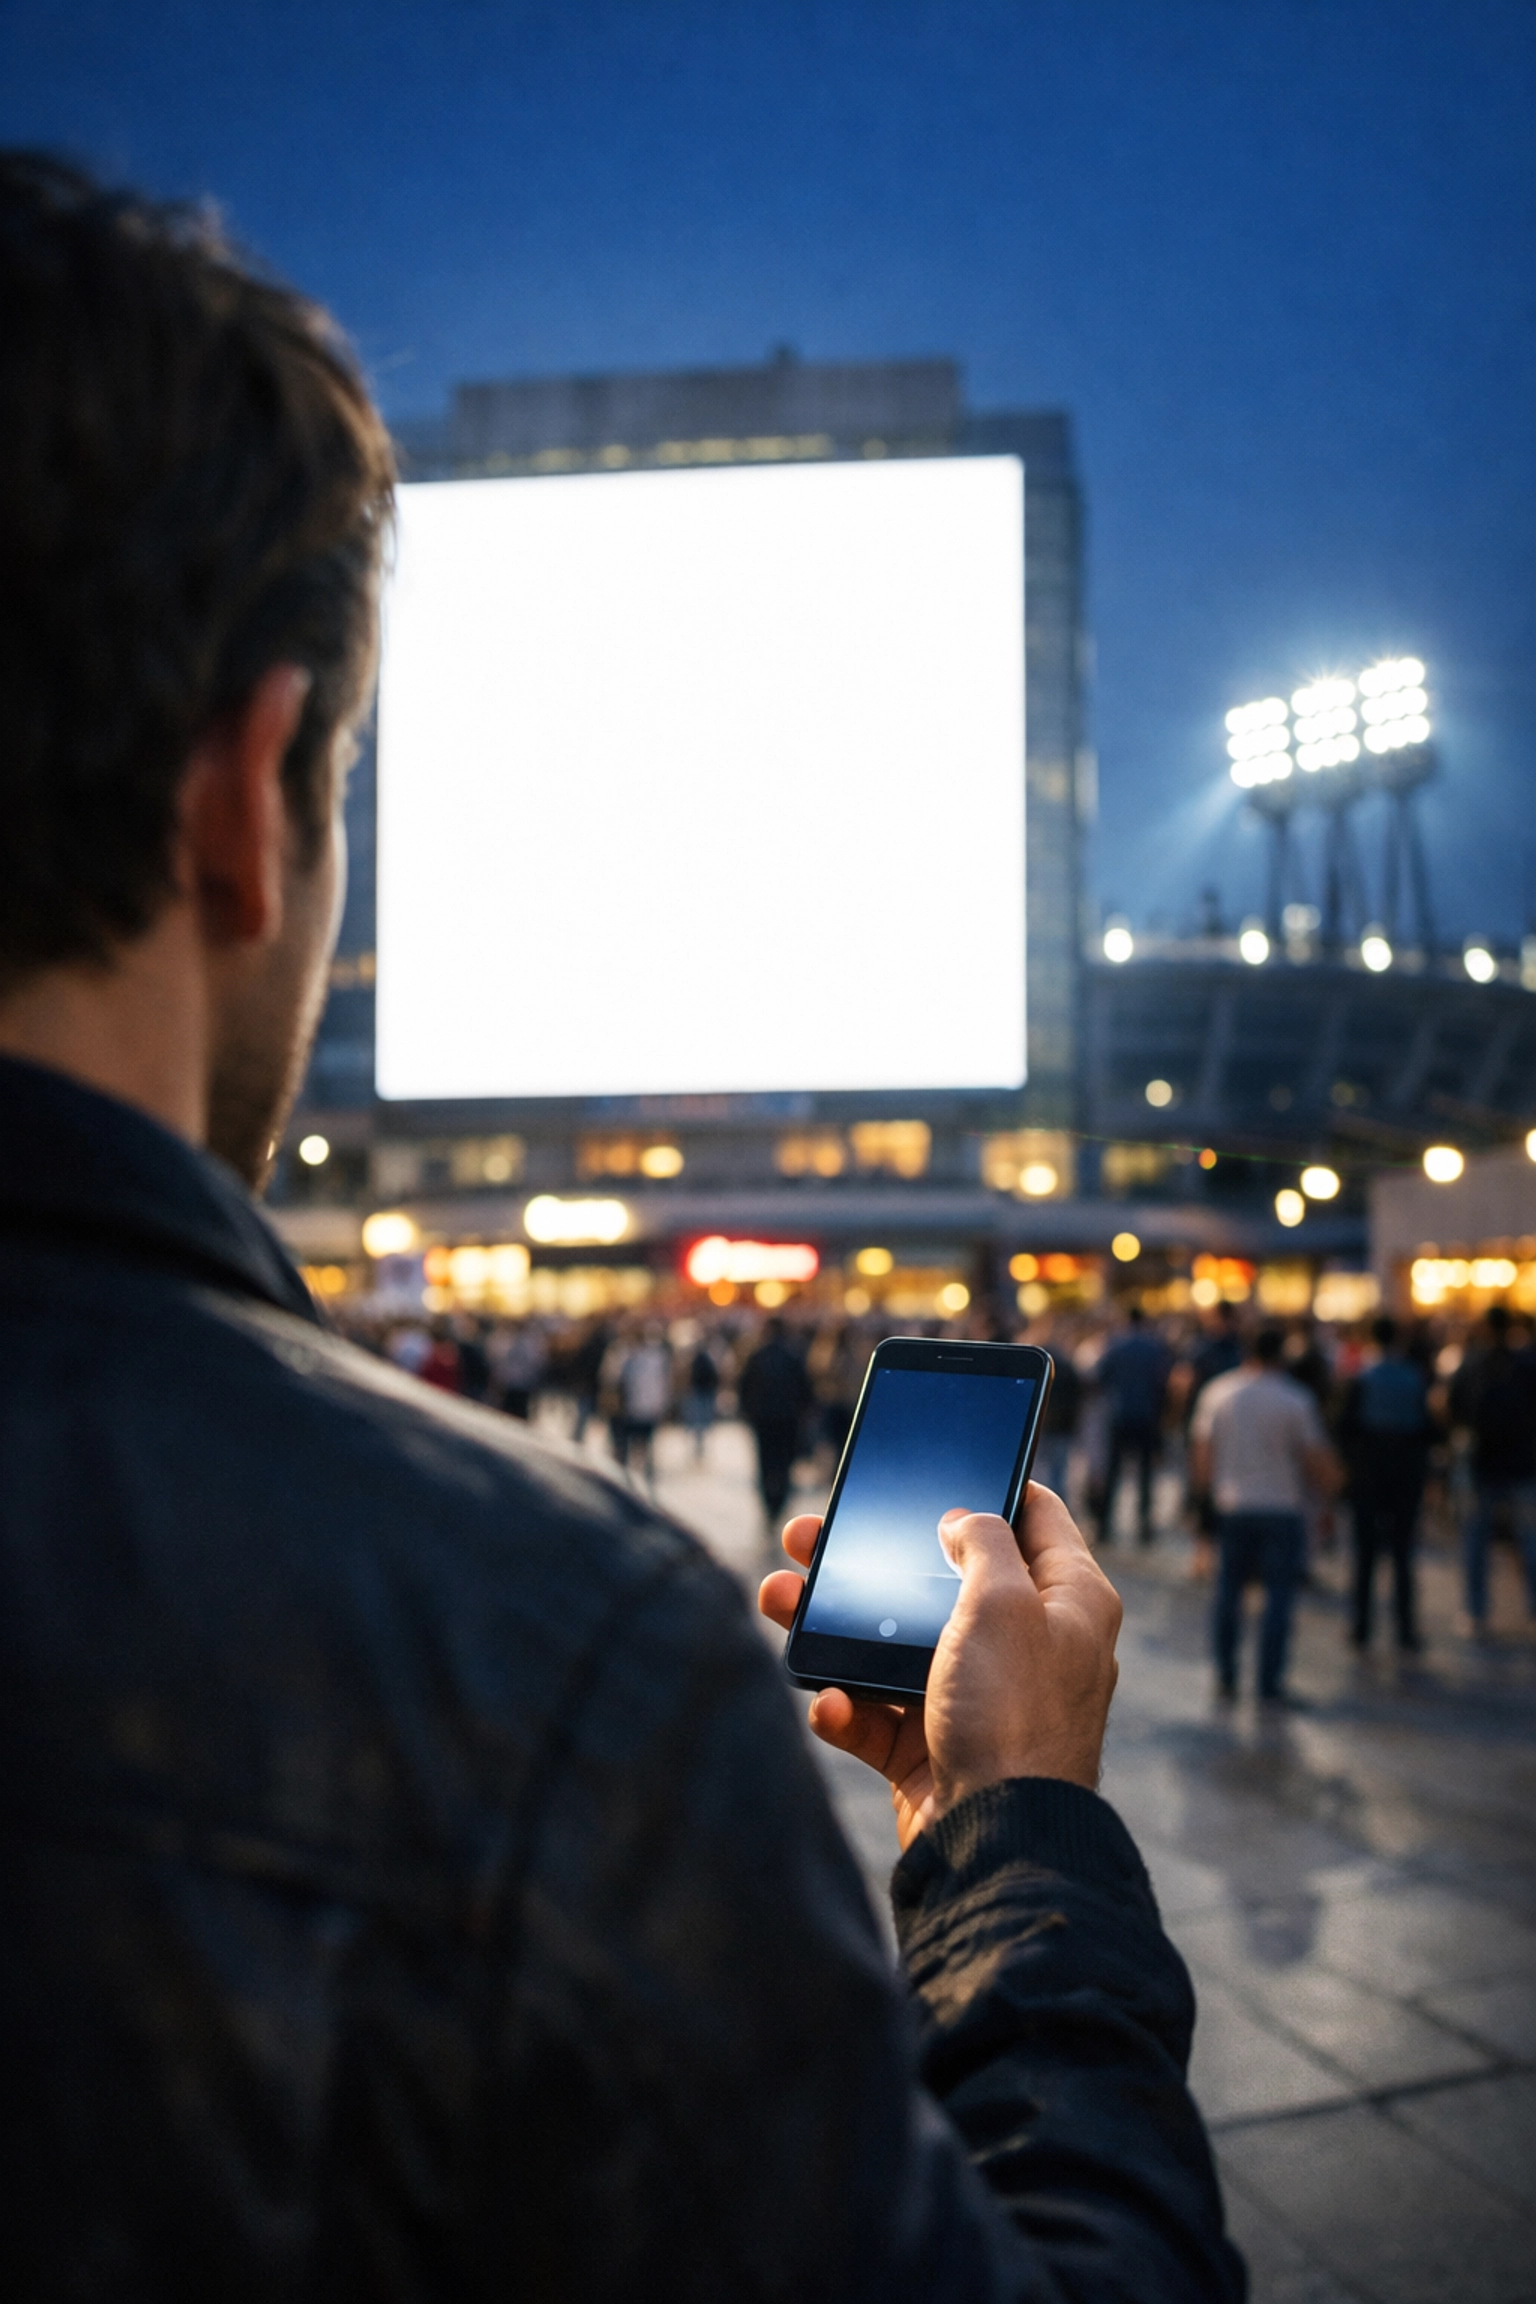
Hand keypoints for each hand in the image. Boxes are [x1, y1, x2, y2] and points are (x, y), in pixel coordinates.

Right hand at [759, 1486, 1121, 1850]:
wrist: (995, 1844)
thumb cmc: (1012, 1715)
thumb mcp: (1005, 1601)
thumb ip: (982, 1540)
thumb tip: (962, 1518)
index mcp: (1069, 1602)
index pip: (1037, 1517)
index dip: (991, 1482)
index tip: (939, 1463)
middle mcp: (1029, 1645)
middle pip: (943, 1579)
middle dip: (875, 1556)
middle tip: (815, 1534)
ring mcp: (979, 1699)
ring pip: (896, 1643)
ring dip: (835, 1623)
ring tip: (779, 1598)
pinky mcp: (935, 1750)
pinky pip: (878, 1714)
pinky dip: (846, 1706)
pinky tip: (829, 1702)